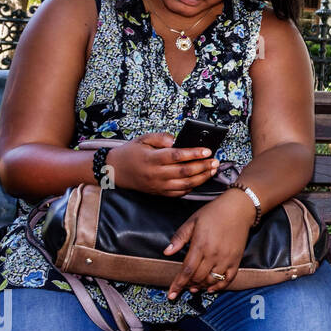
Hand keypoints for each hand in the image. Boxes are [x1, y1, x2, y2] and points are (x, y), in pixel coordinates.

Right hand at [105, 132, 219, 196]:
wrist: (115, 171)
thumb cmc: (131, 153)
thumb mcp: (143, 139)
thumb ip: (160, 137)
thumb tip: (175, 139)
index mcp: (152, 158)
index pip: (177, 156)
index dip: (194, 153)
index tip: (207, 151)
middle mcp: (156, 174)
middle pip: (184, 171)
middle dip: (203, 166)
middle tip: (215, 161)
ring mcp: (158, 185)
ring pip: (185, 184)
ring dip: (201, 178)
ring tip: (212, 170)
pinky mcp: (159, 193)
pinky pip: (179, 193)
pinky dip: (192, 187)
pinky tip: (200, 180)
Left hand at [162, 190, 256, 298]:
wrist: (239, 208)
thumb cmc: (214, 212)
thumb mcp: (193, 221)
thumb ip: (180, 237)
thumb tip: (167, 252)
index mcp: (200, 245)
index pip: (187, 270)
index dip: (178, 284)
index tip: (172, 294)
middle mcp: (214, 254)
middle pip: (198, 278)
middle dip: (188, 285)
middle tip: (183, 287)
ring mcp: (226, 258)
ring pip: (212, 281)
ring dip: (202, 286)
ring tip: (195, 287)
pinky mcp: (236, 260)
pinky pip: (228, 279)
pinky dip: (219, 286)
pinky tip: (211, 288)